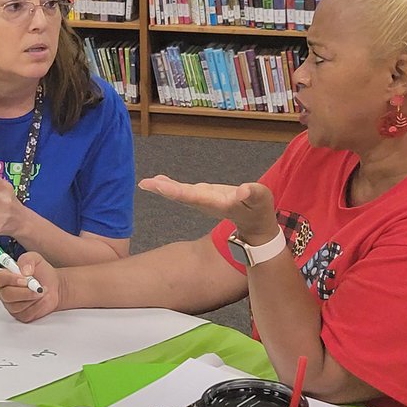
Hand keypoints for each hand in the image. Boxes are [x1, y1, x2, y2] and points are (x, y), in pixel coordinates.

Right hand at [0, 252, 61, 322]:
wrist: (54, 286)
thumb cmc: (41, 273)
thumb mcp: (36, 259)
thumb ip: (28, 260)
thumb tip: (24, 270)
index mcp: (5, 277)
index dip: (10, 279)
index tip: (24, 279)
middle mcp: (5, 292)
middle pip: (7, 295)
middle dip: (24, 292)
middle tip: (38, 287)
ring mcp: (12, 305)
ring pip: (17, 306)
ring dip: (33, 298)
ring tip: (43, 291)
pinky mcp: (22, 315)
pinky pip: (27, 313)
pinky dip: (38, 306)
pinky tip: (44, 299)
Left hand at [139, 174, 277, 240]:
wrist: (256, 226)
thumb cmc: (261, 212)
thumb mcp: (262, 201)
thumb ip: (254, 195)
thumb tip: (243, 190)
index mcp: (218, 204)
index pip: (194, 197)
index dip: (177, 191)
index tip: (160, 186)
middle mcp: (206, 203)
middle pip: (182, 195)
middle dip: (164, 189)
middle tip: (145, 183)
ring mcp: (204, 201)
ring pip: (180, 193)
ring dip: (163, 188)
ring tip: (146, 183)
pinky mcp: (205, 197)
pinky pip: (184, 191)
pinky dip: (171, 185)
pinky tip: (159, 181)